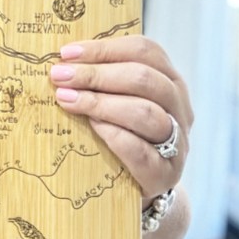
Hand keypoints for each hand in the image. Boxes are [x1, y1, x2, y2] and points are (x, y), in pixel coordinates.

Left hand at [48, 35, 191, 198]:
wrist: (138, 189)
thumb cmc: (120, 135)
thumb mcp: (116, 101)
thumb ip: (100, 80)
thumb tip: (62, 61)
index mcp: (168, 79)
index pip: (144, 50)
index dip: (104, 48)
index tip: (66, 53)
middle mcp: (179, 107)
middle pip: (144, 79)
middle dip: (96, 74)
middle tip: (59, 76)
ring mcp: (178, 141)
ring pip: (146, 112)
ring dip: (101, 103)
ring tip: (66, 100)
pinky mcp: (166, 173)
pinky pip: (141, 150)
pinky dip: (113, 135)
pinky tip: (90, 127)